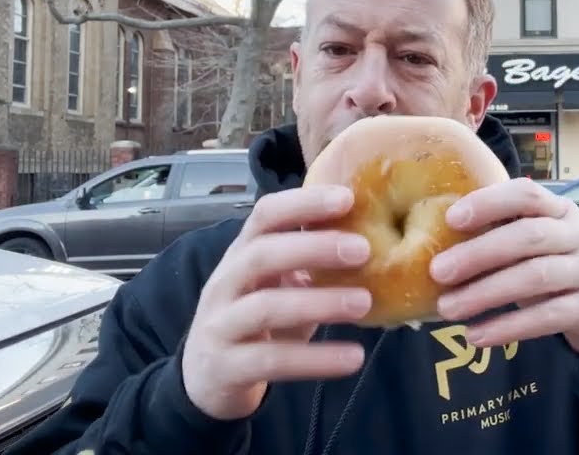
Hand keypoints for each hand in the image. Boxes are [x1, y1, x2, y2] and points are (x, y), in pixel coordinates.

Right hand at [181, 186, 373, 420]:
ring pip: (266, 308)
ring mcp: (220, 326)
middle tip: (364, 249)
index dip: (303, 204)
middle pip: (262, 255)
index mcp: (242, 255)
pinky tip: (353, 357)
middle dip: (313, 247)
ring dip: (319, 303)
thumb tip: (374, 237)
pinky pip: (272, 360)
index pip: (265, 216)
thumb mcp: (278, 286)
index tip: (347, 198)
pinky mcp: (225, 369)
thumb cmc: (255, 322)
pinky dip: (315, 359)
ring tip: (365, 303)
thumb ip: (311, 264)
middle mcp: (225, 284)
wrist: (204, 381)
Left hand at [429, 178, 578, 355]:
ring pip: (535, 277)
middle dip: (478, 253)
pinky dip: (508, 327)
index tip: (451, 218)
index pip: (527, 194)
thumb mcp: (543, 243)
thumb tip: (437, 243)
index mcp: (562, 210)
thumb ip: (505, 236)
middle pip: (529, 236)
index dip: (489, 202)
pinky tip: (477, 335)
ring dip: (486, 293)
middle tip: (438, 272)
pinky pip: (547, 317)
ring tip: (448, 309)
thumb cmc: (560, 266)